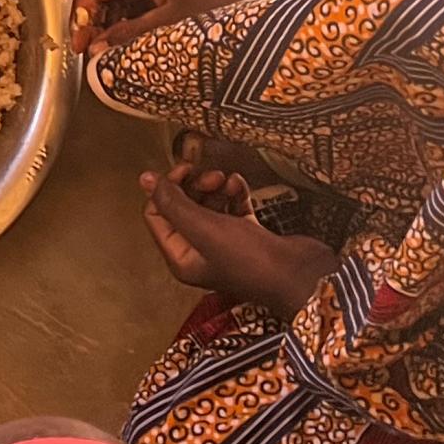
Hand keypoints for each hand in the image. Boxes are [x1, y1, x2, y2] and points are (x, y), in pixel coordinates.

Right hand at [71, 0, 289, 51]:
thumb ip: (130, 37)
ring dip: (108, 17)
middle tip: (86, 47)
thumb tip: (95, 50)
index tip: (80, 45)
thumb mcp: (173, 26)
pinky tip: (126, 38)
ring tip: (103, 46)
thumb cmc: (224, 6)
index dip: (80, 14)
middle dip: (90, 14)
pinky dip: (127, 15)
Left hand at [141, 163, 336, 314]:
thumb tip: (145, 179)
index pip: (157, 215)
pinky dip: (234, 194)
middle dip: (194, 186)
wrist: (299, 274)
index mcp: (181, 258)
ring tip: (228, 179)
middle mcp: (199, 253)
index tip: (185, 169)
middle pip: (183, 208)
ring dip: (215, 188)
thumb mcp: (203, 228)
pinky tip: (241, 185)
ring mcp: (224, 245)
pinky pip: (232, 208)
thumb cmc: (248, 257)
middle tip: (211, 175)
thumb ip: (172, 203)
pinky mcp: (248, 236)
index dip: (166, 189)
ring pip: (209, 205)